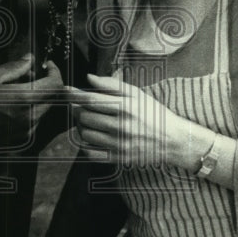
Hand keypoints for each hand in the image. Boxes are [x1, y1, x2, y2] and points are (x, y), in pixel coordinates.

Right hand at [0, 55, 63, 183]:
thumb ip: (14, 67)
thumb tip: (30, 59)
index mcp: (25, 99)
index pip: (56, 84)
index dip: (55, 72)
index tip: (47, 66)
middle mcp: (31, 117)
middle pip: (52, 97)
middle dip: (44, 83)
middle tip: (26, 76)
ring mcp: (28, 130)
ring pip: (44, 108)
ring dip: (37, 97)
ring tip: (15, 91)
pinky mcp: (22, 139)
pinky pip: (35, 120)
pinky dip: (30, 110)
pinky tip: (10, 106)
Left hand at [70, 73, 210, 169]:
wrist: (172, 140)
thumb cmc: (152, 113)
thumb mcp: (136, 94)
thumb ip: (111, 85)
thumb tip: (88, 77)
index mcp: (125, 108)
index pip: (91, 100)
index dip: (74, 94)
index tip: (65, 90)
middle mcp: (121, 126)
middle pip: (84, 117)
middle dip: (78, 110)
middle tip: (81, 107)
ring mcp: (119, 144)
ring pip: (85, 134)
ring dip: (81, 126)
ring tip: (88, 121)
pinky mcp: (118, 158)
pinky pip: (90, 152)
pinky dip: (85, 144)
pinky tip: (91, 136)